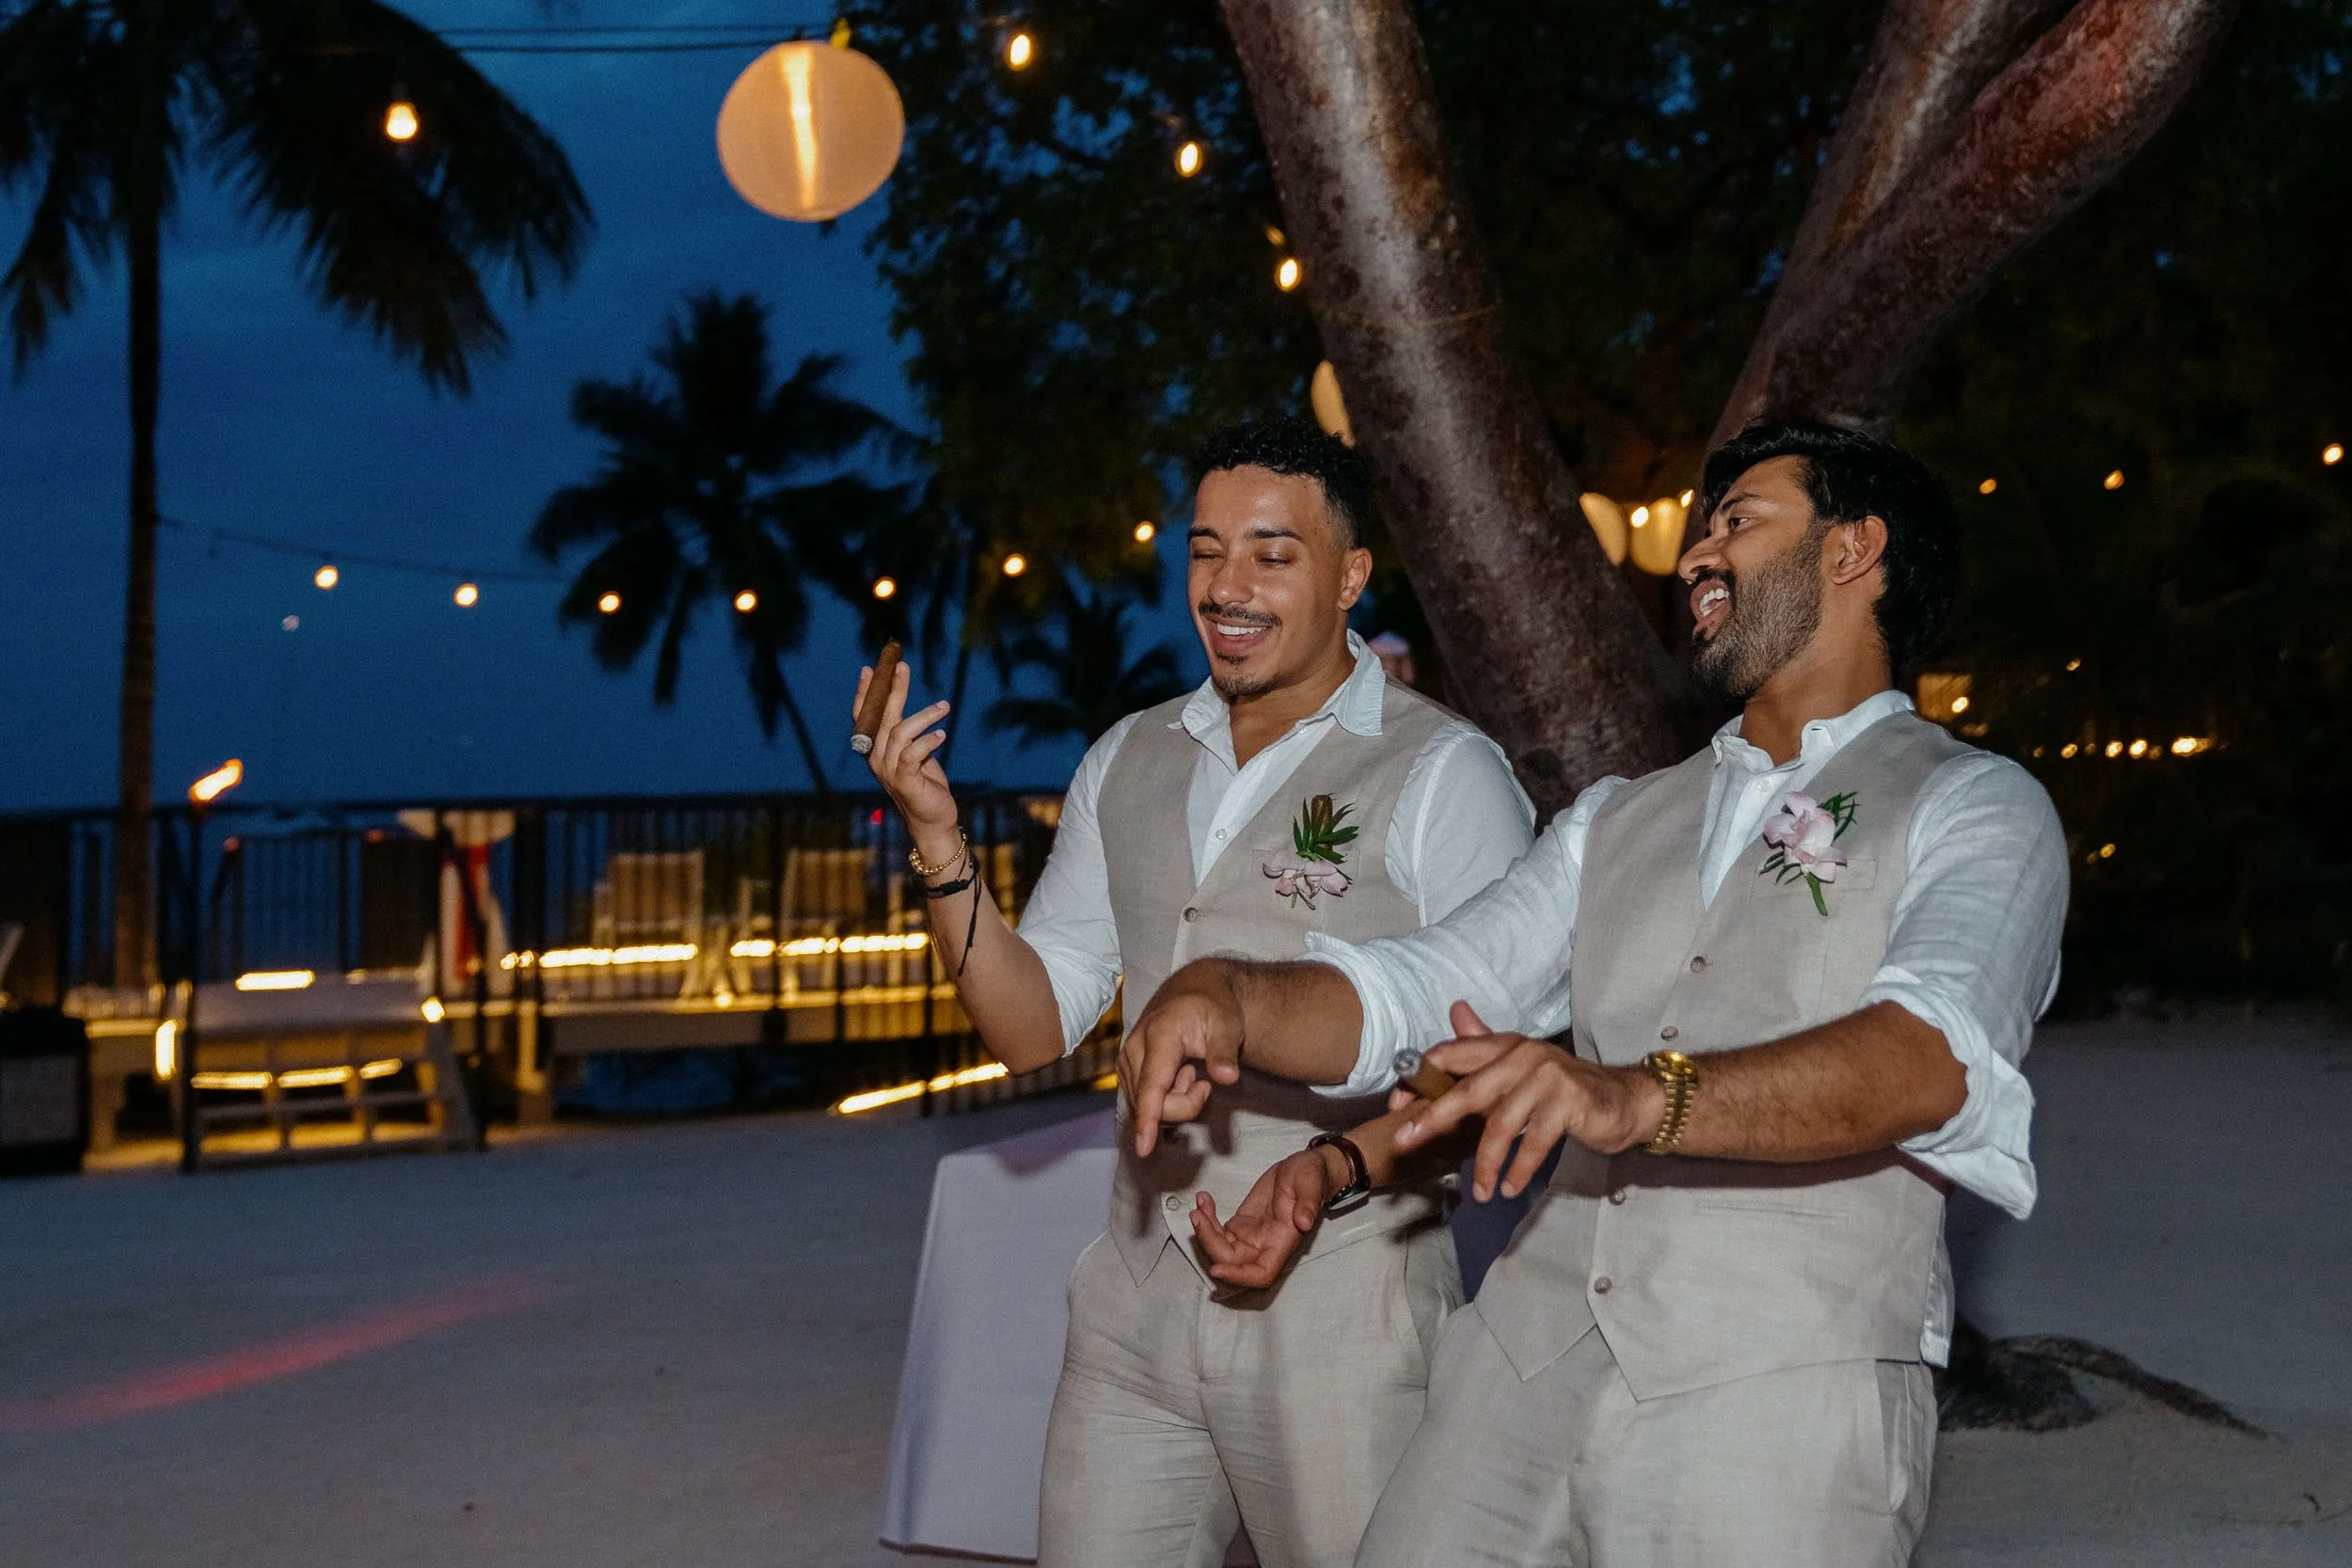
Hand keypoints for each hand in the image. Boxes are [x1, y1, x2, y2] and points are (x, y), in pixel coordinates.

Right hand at [854, 660, 960, 859]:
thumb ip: (909, 735)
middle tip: (902, 665)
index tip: (871, 668)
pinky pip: (913, 753)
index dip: (866, 693)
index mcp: (876, 750)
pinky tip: (942, 736)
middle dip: (891, 689)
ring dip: (924, 716)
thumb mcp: (915, 754)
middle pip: (881, 717)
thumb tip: (916, 709)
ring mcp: (888, 771)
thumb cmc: (925, 784)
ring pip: (900, 732)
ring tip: (945, 707)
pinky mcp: (905, 781)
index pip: (865, 717)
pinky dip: (928, 741)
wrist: (933, 819)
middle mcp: (877, 758)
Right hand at [1119, 961, 1245, 1154]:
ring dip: (1175, 1100)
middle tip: (1206, 1083)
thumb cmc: (1213, 1007)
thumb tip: (1228, 1078)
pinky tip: (1180, 1075)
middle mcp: (1134, 1048)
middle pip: (1153, 1102)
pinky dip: (1166, 1097)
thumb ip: (1225, 1053)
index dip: (1148, 1118)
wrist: (1194, 992)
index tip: (1144, 1148)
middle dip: (1184, 1105)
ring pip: (1146, 1105)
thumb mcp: (1228, 1025)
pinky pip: (1145, 1100)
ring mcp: (1127, 1060)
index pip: (1152, 1086)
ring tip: (1192, 1071)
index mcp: (1159, 1035)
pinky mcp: (1127, 1069)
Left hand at [1188, 1144, 1347, 1287]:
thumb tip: (1304, 1222)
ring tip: (1199, 1206)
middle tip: (1198, 1216)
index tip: (1217, 1268)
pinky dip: (1206, 1219)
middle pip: (1231, 1261)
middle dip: (1210, 1243)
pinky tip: (1204, 1200)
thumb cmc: (1311, 1177)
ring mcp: (1250, 1236)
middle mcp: (1265, 1245)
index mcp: (1283, 1241)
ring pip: (1220, 1248)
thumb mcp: (1311, 1184)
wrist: (1304, 1168)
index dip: (1239, 1276)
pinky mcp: (1241, 1224)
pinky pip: (1217, 1231)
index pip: (1260, 1273)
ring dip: (1204, 1232)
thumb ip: (1309, 1203)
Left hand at [1392, 1002, 1664, 1200]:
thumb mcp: (1520, 1065)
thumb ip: (1485, 1045)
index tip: (1396, 1108)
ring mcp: (1547, 1078)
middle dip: (1433, 1118)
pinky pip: (1534, 1142)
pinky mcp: (1569, 1102)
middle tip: (1406, 1142)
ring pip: (1501, 1125)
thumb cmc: (1563, 1088)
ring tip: (1481, 1191)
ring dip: (1486, 1163)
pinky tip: (1510, 1188)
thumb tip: (1455, 1010)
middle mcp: (1523, 1055)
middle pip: (1468, 1090)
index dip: (1419, 1079)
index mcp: (1505, 1045)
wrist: (1623, 1100)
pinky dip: (1519, 1169)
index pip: (1451, 1054)